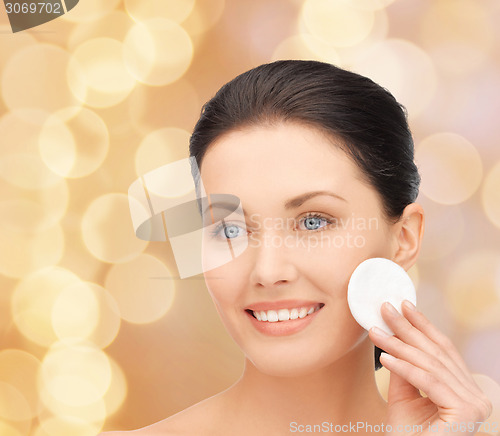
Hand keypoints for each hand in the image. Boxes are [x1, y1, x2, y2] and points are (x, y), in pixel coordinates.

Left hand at [368, 300, 491, 435]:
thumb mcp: (403, 396)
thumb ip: (403, 369)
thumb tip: (393, 338)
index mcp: (465, 390)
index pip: (442, 350)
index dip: (423, 325)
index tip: (405, 305)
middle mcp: (476, 396)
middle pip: (435, 353)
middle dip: (407, 328)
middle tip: (386, 308)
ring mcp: (474, 405)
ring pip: (429, 365)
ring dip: (398, 345)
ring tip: (376, 331)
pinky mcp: (465, 413)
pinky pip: (428, 382)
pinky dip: (404, 368)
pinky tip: (385, 357)